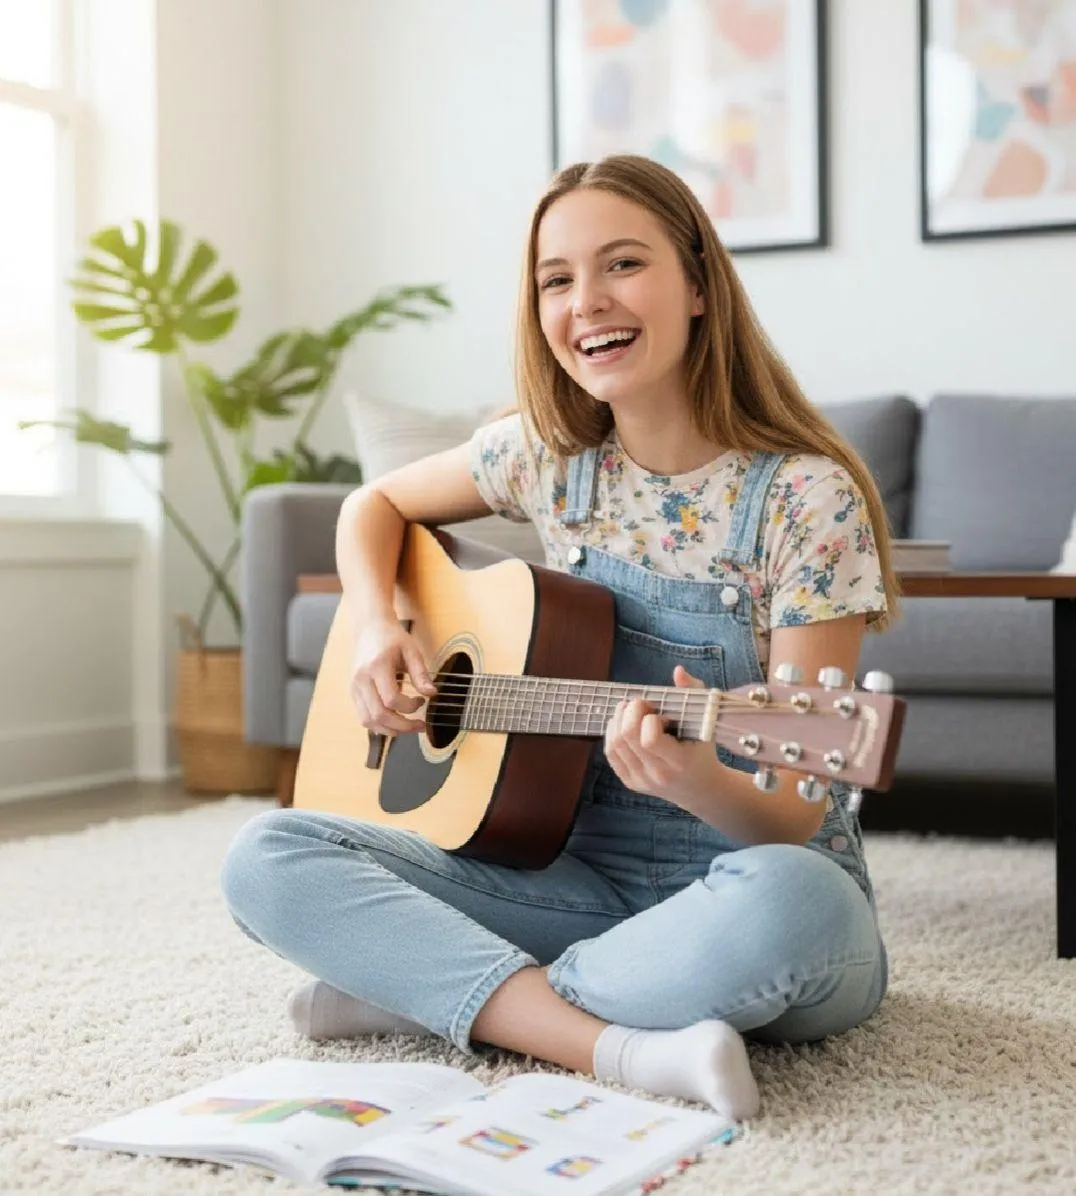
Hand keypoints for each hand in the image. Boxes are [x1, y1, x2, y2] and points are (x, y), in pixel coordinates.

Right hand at [350, 618, 437, 735]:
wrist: (369, 628)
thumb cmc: (392, 638)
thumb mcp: (411, 651)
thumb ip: (421, 674)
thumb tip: (431, 694)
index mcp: (377, 666)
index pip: (391, 699)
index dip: (409, 707)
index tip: (422, 701)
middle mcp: (361, 679)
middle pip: (378, 714)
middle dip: (402, 726)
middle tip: (419, 725)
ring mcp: (354, 687)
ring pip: (368, 720)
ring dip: (389, 729)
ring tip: (407, 726)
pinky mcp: (353, 692)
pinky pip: (363, 717)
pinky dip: (379, 724)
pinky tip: (394, 721)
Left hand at [603, 666, 720, 807]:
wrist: (700, 789)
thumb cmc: (703, 750)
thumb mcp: (705, 722)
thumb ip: (693, 693)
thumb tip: (678, 670)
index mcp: (678, 762)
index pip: (649, 739)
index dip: (650, 719)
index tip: (662, 714)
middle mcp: (657, 775)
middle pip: (627, 738)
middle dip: (630, 711)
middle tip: (641, 703)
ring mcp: (640, 780)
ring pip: (615, 744)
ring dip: (618, 719)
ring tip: (631, 710)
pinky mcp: (630, 782)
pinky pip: (611, 753)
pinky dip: (613, 733)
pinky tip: (623, 724)